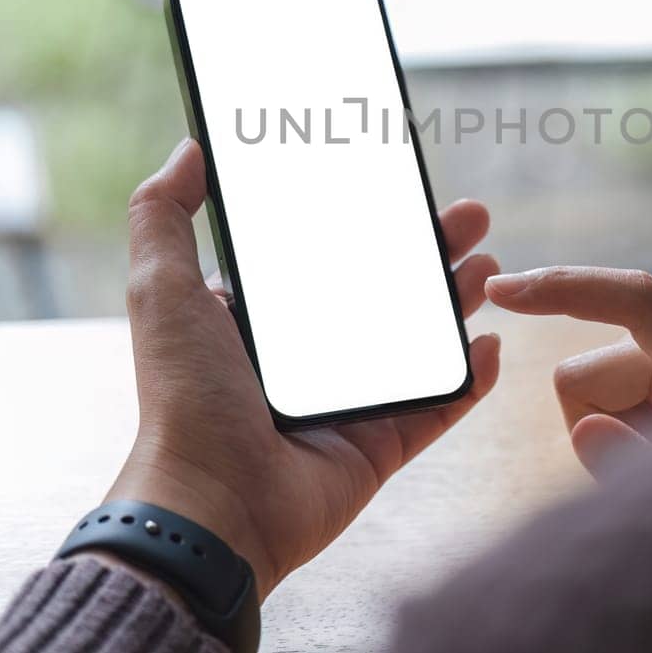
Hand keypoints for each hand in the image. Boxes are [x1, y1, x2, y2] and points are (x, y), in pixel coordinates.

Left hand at [105, 139, 501, 599]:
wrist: (213, 505)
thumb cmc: (183, 397)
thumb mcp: (161, 289)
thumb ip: (163, 214)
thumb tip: (189, 148)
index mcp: (261, 320)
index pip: (325, 257)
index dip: (366, 220)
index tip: (401, 183)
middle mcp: (308, 359)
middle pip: (385, 291)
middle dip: (430, 251)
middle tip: (471, 216)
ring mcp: (348, 404)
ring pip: (418, 342)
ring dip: (456, 302)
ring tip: (490, 265)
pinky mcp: (378, 448)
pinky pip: (437, 408)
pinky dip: (468, 379)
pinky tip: (488, 344)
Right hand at [484, 267, 651, 477]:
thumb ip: (638, 467)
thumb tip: (585, 427)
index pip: (636, 300)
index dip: (566, 290)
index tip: (503, 292)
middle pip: (585, 373)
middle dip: (602, 427)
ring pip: (588, 380)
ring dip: (616, 423)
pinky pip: (607, 373)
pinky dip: (622, 411)